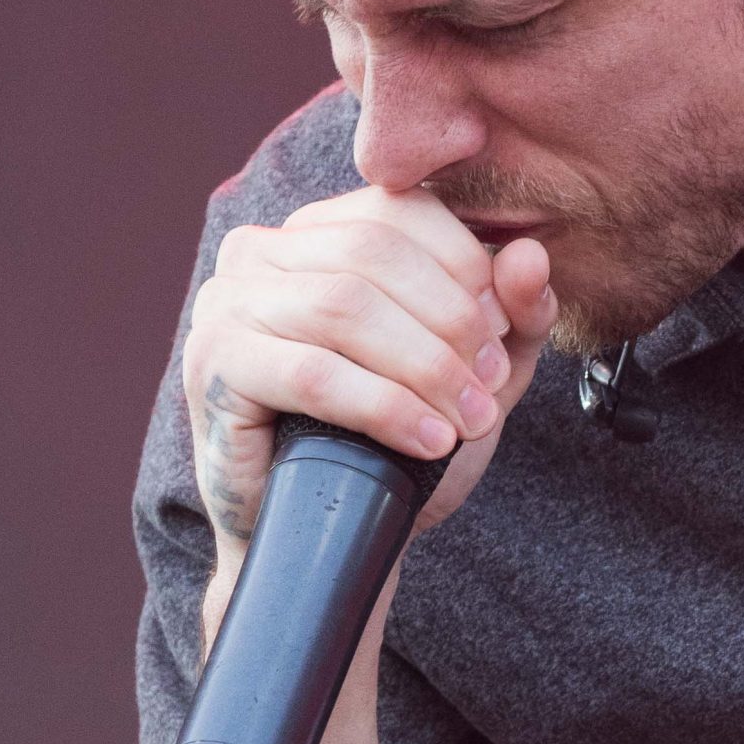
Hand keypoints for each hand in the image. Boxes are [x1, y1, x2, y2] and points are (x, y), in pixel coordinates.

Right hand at [183, 188, 555, 570]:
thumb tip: (531, 255)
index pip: (402, 210)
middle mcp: (261, 250)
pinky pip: (311, 372)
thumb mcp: (473, 374)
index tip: (503, 341)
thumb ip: (513, 314)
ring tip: (467, 421)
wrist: (328, 533)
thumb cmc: (395, 443)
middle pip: (375, 253)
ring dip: (425, 369)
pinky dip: (384, 408)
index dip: (468, 272)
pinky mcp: (213, 363)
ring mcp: (227, 302)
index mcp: (319, 231)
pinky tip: (428, 441)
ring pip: (345, 307)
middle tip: (491, 388)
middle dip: (450, 323)